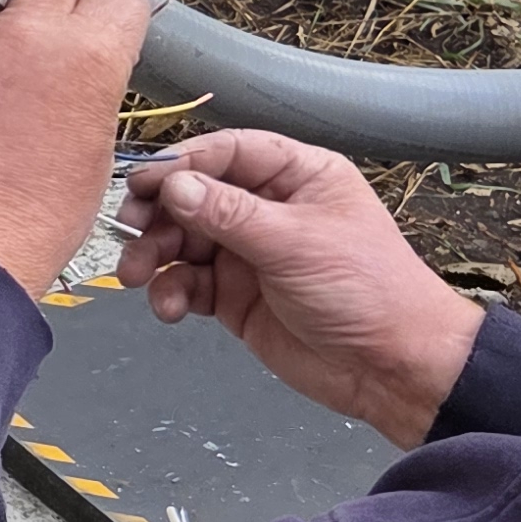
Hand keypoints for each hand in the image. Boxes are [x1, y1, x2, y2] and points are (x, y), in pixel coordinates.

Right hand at [116, 130, 485, 445]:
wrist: (391, 368)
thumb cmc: (367, 290)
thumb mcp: (295, 243)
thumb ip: (228, 213)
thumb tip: (174, 185)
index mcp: (298, 176)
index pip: (229, 153)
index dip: (184, 164)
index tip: (145, 183)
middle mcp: (269, 209)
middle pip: (196, 195)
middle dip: (159, 212)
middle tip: (129, 229)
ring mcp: (250, 254)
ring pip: (184, 240)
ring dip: (155, 255)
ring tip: (136, 276)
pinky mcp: (236, 297)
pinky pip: (189, 283)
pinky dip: (171, 292)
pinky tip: (170, 307)